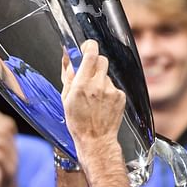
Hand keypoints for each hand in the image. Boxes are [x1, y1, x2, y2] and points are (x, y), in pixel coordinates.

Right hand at [61, 40, 125, 164]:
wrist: (96, 140)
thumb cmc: (78, 122)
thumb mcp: (65, 98)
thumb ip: (68, 75)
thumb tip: (67, 58)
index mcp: (82, 85)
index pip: (91, 54)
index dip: (89, 46)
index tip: (86, 46)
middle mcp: (98, 85)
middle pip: (101, 60)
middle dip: (94, 63)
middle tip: (88, 73)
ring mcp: (111, 91)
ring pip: (106, 74)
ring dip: (100, 80)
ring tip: (94, 97)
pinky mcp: (120, 96)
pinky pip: (113, 86)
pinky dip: (107, 91)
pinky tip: (102, 103)